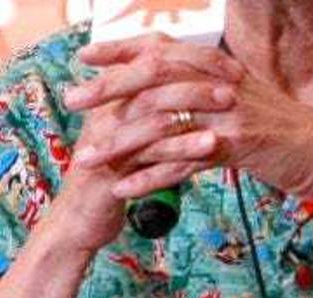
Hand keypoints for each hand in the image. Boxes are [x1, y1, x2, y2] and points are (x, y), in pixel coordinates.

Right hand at [47, 36, 243, 252]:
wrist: (80, 221)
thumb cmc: (111, 182)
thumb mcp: (131, 145)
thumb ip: (151, 123)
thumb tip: (189, 102)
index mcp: (110, 101)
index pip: (150, 64)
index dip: (189, 61)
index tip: (226, 64)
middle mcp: (106, 112)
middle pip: (152, 80)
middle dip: (195, 78)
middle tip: (233, 81)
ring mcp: (107, 139)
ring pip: (154, 112)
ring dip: (195, 106)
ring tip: (229, 105)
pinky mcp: (111, 169)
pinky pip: (152, 152)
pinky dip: (184, 147)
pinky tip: (211, 146)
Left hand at [70, 34, 312, 203]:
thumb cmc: (289, 135)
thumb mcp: (250, 103)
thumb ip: (214, 93)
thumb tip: (182, 91)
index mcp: (221, 68)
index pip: (163, 48)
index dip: (121, 49)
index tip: (85, 57)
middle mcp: (221, 83)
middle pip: (153, 78)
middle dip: (107, 89)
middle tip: (72, 102)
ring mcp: (229, 114)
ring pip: (162, 123)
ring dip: (118, 142)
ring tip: (86, 158)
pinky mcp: (237, 147)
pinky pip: (182, 162)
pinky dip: (149, 178)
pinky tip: (123, 189)